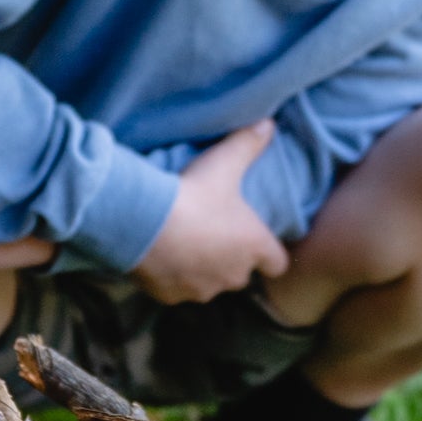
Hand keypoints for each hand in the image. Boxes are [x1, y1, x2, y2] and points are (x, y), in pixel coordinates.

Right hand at [134, 122, 288, 305]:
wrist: (143, 223)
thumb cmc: (194, 194)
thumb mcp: (224, 163)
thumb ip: (249, 142)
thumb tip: (270, 123)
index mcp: (253, 246)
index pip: (278, 263)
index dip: (269, 253)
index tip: (256, 240)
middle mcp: (233, 275)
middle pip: (240, 274)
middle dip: (230, 259)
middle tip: (213, 234)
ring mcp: (201, 290)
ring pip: (207, 284)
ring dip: (200, 269)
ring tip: (182, 244)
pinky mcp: (171, 297)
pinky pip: (176, 290)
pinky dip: (171, 277)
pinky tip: (160, 256)